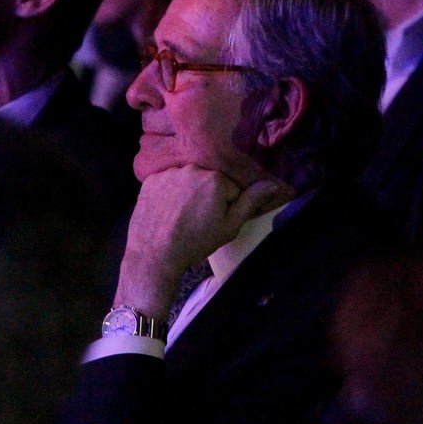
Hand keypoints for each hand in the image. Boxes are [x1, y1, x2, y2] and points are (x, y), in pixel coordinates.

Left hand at [114, 166, 291, 315]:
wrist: (155, 255)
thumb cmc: (196, 243)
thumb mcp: (229, 227)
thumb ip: (250, 202)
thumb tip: (271, 184)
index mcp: (216, 179)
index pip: (230, 188)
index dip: (226, 205)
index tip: (215, 220)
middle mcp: (193, 169)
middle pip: (208, 181)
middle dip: (207, 195)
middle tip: (197, 219)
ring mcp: (170, 173)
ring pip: (188, 180)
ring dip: (188, 192)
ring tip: (180, 216)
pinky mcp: (151, 179)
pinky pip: (168, 181)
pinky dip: (169, 192)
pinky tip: (166, 210)